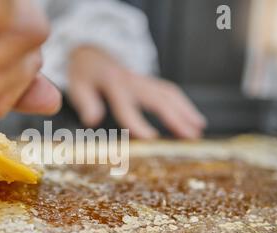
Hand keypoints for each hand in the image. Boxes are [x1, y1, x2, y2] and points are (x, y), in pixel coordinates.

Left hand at [68, 46, 205, 138]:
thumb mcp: (77, 85)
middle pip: (158, 99)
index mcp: (113, 84)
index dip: (138, 123)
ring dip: (186, 111)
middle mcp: (133, 81)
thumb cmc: (84, 72)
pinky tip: (194, 118)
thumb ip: (86, 102)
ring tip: (199, 129)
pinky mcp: (148, 82)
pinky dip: (184, 104)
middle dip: (176, 118)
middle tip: (191, 137)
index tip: (152, 139)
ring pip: (169, 93)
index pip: (127, 107)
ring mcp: (143, 80)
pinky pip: (169, 91)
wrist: (91, 50)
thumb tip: (93, 120)